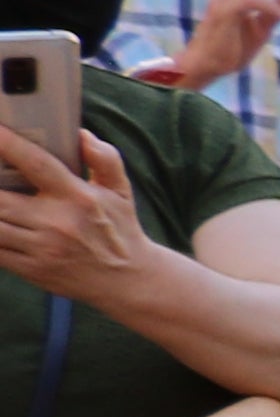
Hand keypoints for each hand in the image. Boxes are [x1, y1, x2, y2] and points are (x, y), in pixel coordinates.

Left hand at [0, 118, 167, 309]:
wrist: (129, 281)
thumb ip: (106, 159)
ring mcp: (43, 249)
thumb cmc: (120, 229)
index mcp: (78, 197)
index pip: (36, 164)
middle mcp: (58, 223)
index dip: (8, 144)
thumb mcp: (120, 191)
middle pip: (0, 200)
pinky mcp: (32, 269)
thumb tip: (82, 136)